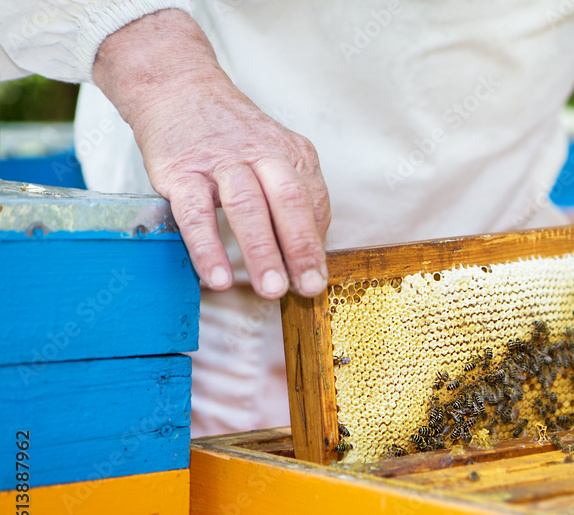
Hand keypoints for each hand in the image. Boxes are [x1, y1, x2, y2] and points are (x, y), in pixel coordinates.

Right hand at [93, 10, 330, 298]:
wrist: (179, 89)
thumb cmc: (232, 136)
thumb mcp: (273, 156)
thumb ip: (293, 198)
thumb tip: (308, 255)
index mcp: (291, 154)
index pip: (313, 202)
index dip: (316, 243)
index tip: (318, 279)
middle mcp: (262, 154)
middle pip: (289, 202)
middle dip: (301, 249)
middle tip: (308, 287)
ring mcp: (221, 162)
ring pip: (247, 207)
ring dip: (262, 251)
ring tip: (271, 289)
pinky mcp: (182, 171)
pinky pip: (196, 213)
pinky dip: (208, 247)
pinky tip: (217, 277)